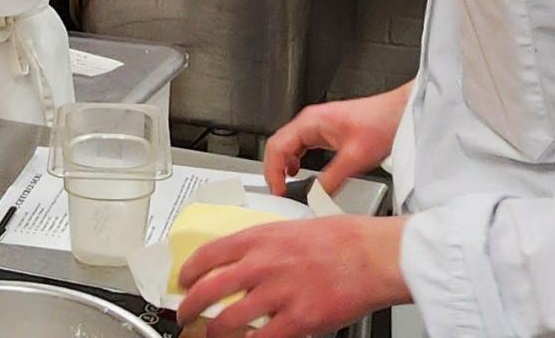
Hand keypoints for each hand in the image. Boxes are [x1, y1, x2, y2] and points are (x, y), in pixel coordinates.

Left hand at [176, 215, 409, 337]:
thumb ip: (264, 246)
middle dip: (189, 306)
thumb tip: (242, 262)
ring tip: (209, 336)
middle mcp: (263, 264)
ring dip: (213, 332)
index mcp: (260, 238)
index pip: (208, 254)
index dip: (188, 271)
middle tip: (184, 314)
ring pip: (229, 320)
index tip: (183, 280)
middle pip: (209, 289)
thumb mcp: (291, 228)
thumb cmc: (340, 240)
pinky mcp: (298, 320)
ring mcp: (278, 293)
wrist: (371, 255)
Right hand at [264, 82, 410, 195]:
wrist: (398, 113)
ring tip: (286, 185)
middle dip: (274, 169)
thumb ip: (332, 179)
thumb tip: (316, 196)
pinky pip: (302, 146)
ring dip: (283, 165)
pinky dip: (295, 160)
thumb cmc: (380, 124)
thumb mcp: (354, 158)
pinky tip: (300, 172)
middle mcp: (310, 121)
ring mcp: (317, 124)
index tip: (277, 190)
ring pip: (289, 145)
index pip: (277, 146)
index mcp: (311, 122)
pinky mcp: (326, 130)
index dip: (273, 171)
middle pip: (279, 144)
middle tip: (278, 190)